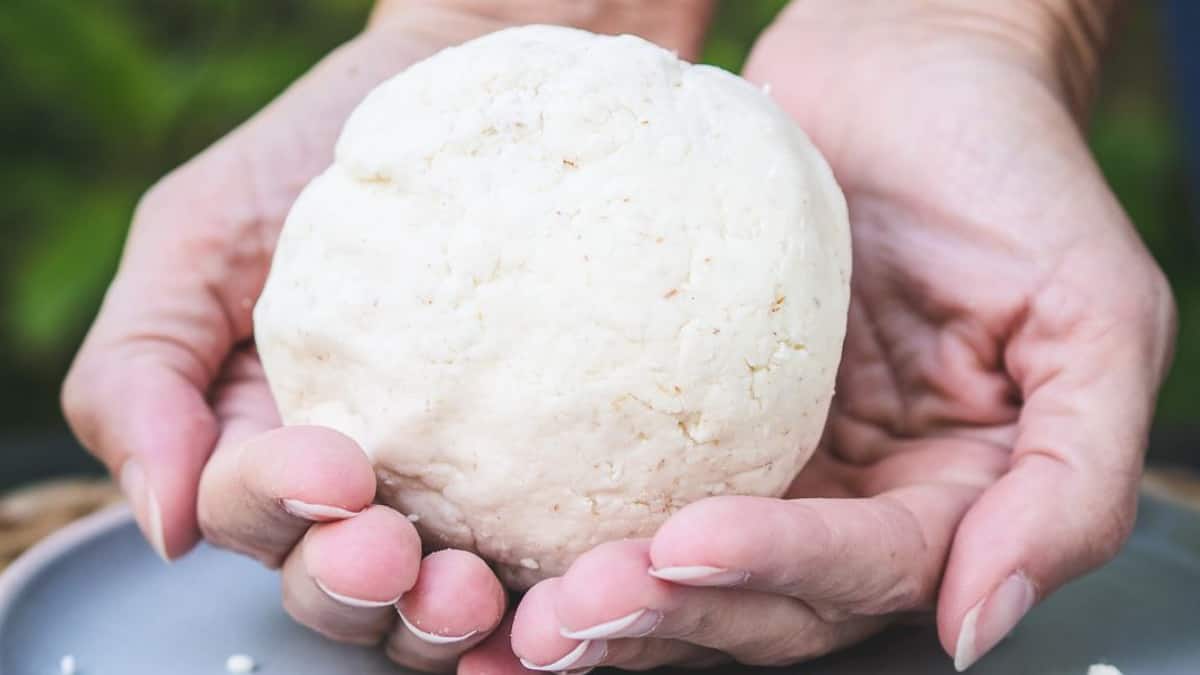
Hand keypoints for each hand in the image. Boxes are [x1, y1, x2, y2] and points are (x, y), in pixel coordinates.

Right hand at [60, 1, 711, 670]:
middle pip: (335, 588)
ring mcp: (457, 489)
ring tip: (472, 591)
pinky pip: (541, 566)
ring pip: (431, 604)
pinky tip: (560, 600)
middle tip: (392, 553)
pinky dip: (540, 603)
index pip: (248, 516)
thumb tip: (160, 522)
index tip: (329, 464)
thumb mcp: (200, 231)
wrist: (476, 86)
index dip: (273, 513)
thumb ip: (142, 367)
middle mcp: (359, 486)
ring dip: (440, 621)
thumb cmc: (325, 152)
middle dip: (353, 588)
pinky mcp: (548, 479)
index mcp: (264, 442)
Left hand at [499, 1, 1176, 671]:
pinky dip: (581, 522)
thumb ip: (1074, 480)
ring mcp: (775, 457)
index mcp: (953, 492)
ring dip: (614, 602)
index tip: (684, 546)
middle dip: (672, 615)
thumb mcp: (1096, 313)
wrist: (903, 61)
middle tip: (571, 612)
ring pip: (692, 569)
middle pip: (766, 599)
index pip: (868, 572)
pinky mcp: (699, 410)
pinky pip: (638, 480)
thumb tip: (983, 622)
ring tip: (528, 612)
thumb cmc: (1005, 164)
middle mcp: (859, 494)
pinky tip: (513, 549)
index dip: (781, 572)